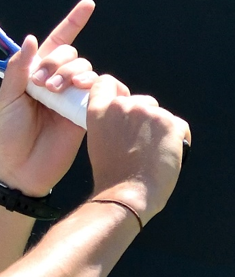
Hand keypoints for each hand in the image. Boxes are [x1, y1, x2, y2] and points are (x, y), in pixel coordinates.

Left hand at [0, 0, 97, 195]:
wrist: (20, 170)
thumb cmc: (8, 136)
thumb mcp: (7, 101)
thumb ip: (19, 71)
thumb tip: (31, 39)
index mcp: (35, 76)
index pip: (56, 44)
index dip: (72, 23)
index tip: (88, 5)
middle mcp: (57, 83)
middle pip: (72, 56)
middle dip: (59, 63)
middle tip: (43, 85)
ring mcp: (73, 98)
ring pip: (87, 70)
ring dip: (74, 74)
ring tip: (58, 92)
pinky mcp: (87, 113)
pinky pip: (102, 92)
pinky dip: (98, 87)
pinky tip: (87, 92)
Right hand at [85, 75, 188, 225]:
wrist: (128, 193)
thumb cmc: (112, 176)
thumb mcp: (99, 142)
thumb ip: (110, 124)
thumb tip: (129, 119)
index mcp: (99, 112)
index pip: (105, 83)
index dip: (114, 90)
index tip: (120, 102)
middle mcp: (123, 106)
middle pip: (141, 102)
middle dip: (144, 119)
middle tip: (140, 145)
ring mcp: (148, 112)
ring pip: (160, 115)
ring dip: (160, 131)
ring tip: (151, 154)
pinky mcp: (170, 122)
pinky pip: (178, 126)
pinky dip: (176, 140)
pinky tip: (165, 156)